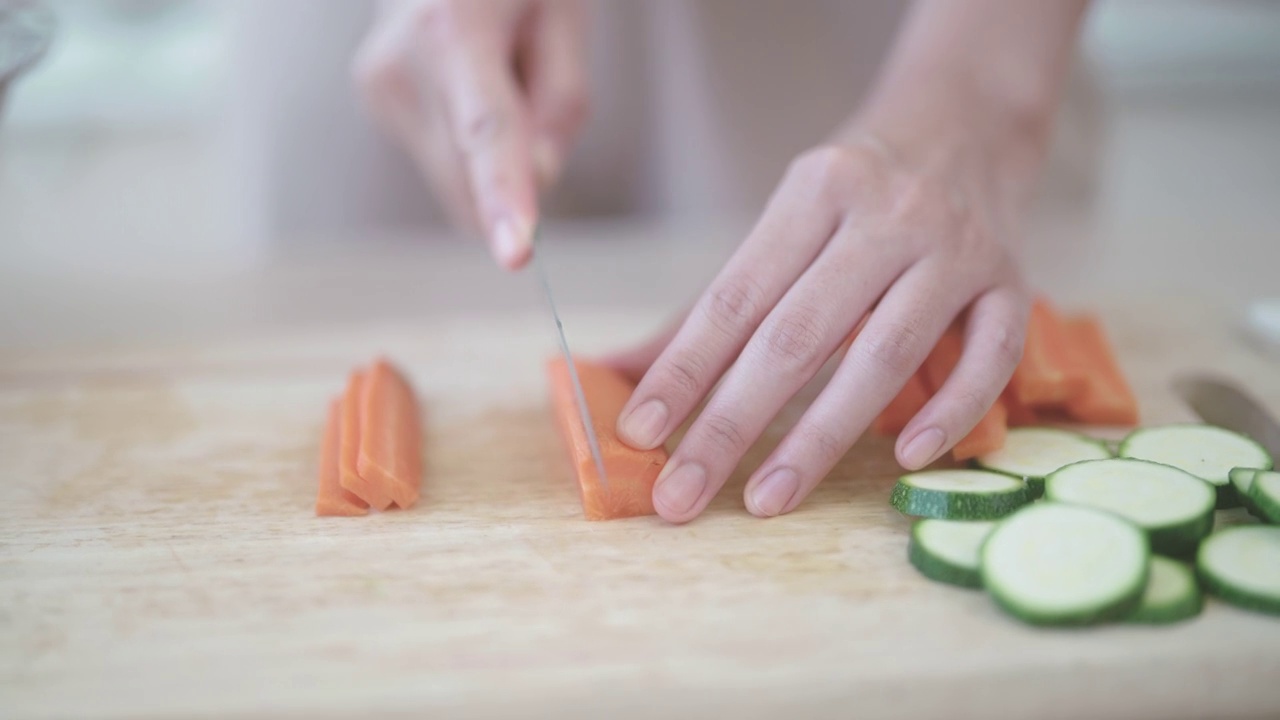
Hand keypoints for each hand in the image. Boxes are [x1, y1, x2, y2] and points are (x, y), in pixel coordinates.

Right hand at [352, 0, 588, 269]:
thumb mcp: (566, 16)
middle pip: (472, 176)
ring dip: (491, 158)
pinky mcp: (375, 100)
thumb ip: (562, 104)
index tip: (517, 255)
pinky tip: (467, 83)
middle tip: (533, 93)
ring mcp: (380, 86)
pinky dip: (468, 145)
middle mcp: (403, 64)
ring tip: (495, 72)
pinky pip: (443, 162)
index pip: (487, 132)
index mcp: (454, 29)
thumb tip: (539, 183)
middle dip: (516, 175)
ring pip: (457, 181)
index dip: (504, 197)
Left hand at [602, 127, 1034, 523]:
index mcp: (814, 192)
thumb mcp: (784, 221)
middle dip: (731, 424)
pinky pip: (990, 354)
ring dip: (821, 436)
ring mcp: (956, 249)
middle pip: (798, 335)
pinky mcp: (1013, 281)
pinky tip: (906, 458)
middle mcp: (886, 216)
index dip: (684, 369)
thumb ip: (712, 306)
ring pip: (885, 353)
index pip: (736, 296)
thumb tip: (616, 372)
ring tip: (766, 499)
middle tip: (681, 497)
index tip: (640, 434)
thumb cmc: (857, 190)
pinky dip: (952, 409)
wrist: (968, 122)